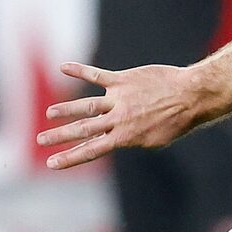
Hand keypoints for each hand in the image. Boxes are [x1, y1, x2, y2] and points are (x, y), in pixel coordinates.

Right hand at [39, 61, 208, 167]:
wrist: (192, 96)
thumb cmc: (177, 121)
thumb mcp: (155, 140)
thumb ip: (132, 140)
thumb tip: (118, 140)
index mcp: (125, 137)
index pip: (91, 150)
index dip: (70, 158)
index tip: (51, 164)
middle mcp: (118, 119)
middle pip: (82, 129)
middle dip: (60, 135)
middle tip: (40, 139)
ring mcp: (119, 98)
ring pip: (86, 105)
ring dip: (65, 109)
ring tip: (49, 113)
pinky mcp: (123, 80)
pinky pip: (97, 75)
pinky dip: (80, 71)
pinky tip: (63, 67)